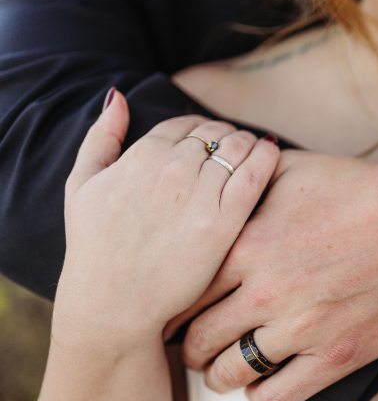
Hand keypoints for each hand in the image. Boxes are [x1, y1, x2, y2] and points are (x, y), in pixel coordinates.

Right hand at [56, 91, 278, 345]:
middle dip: (228, 137)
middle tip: (238, 150)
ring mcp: (199, 194)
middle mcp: (172, 168)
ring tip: (253, 155)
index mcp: (142, 155)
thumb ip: (101, 136)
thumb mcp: (82, 185)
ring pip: (239, 147)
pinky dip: (268, 156)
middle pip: (217, 133)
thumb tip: (118, 95)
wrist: (113, 305)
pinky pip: (256, 173)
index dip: (204, 131)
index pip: (188, 124)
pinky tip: (272, 154)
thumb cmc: (96, 248)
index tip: (213, 143)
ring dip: (249, 144)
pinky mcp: (223, 223)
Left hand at [167, 150, 377, 400]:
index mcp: (248, 246)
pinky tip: (261, 382)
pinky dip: (259, 396)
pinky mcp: (337, 355)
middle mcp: (268, 291)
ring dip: (217, 375)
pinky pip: (277, 396)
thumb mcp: (291, 170)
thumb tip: (214, 186)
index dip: (173, 306)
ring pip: (230, 373)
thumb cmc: (357, 189)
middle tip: (194, 345)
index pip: (183, 292)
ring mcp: (303, 327)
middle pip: (199, 339)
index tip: (175, 310)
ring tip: (221, 368)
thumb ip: (244, 184)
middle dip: (189, 346)